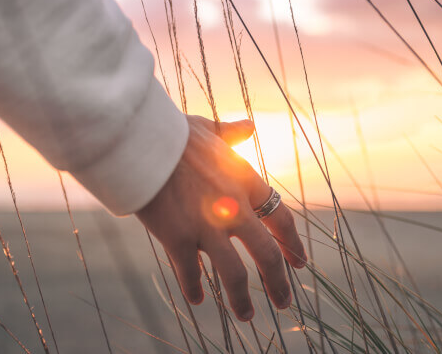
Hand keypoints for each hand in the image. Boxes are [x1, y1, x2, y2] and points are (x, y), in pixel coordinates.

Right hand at [136, 115, 306, 320]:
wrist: (141, 142)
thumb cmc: (174, 134)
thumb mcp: (209, 129)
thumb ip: (231, 133)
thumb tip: (248, 125)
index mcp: (246, 182)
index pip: (281, 219)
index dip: (293, 243)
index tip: (299, 262)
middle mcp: (234, 208)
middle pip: (267, 254)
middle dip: (278, 282)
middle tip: (285, 302)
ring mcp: (207, 227)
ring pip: (234, 275)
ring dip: (241, 299)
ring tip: (246, 316)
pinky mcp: (178, 239)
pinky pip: (189, 273)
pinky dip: (193, 289)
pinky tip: (197, 301)